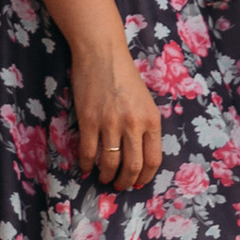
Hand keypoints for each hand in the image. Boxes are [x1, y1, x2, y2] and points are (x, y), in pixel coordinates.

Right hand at [72, 43, 163, 191]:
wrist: (102, 54)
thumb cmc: (125, 76)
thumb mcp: (146, 101)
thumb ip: (145, 126)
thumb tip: (140, 155)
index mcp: (151, 120)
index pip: (153, 160)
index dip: (145, 177)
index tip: (138, 182)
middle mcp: (133, 124)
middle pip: (133, 166)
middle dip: (126, 182)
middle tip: (120, 185)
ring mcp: (110, 124)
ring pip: (110, 163)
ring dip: (107, 176)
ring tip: (104, 178)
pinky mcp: (89, 121)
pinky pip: (88, 152)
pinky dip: (87, 164)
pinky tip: (86, 167)